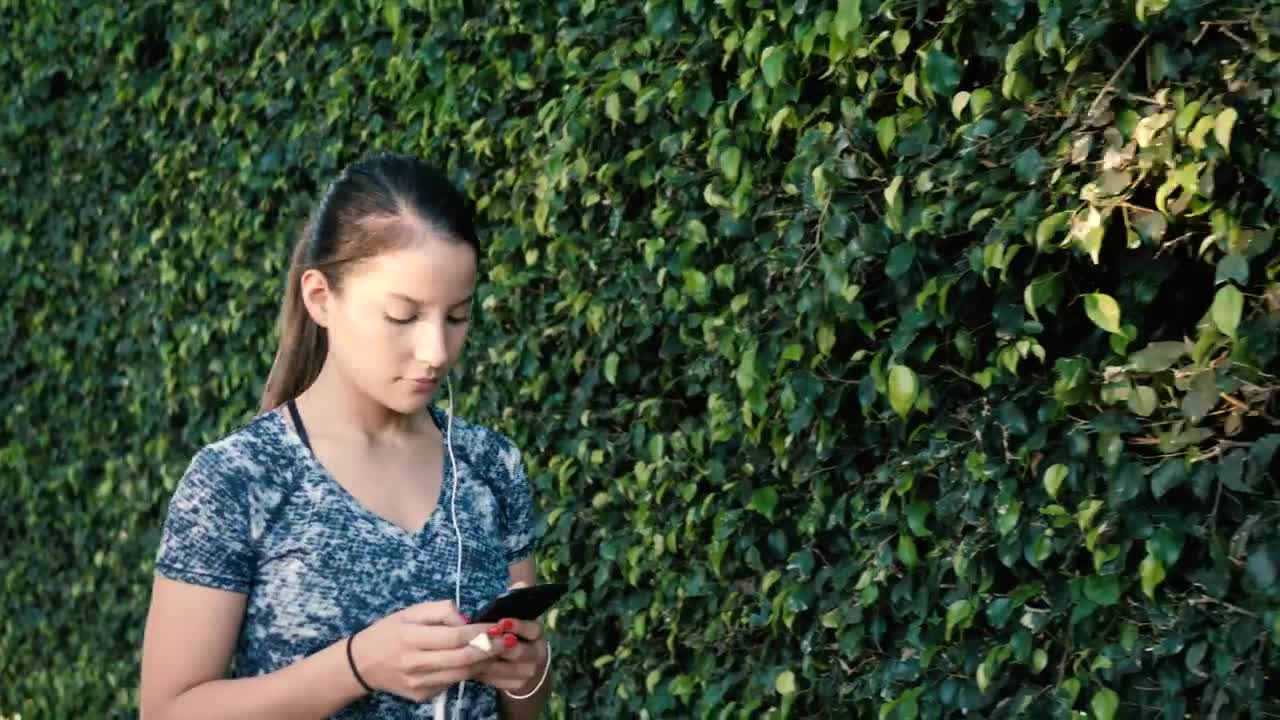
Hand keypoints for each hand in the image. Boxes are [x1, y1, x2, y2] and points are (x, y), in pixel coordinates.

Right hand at [349, 599, 497, 702]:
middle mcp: (415, 663)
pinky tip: (476, 662)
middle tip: (508, 641)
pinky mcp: (421, 696)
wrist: (360, 664)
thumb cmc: (388, 632)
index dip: (480, 633)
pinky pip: (451, 683)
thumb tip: (466, 620)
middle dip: (490, 650)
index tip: (498, 626)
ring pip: (461, 675)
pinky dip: (467, 672)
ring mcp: (418, 683)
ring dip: (484, 663)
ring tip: (498, 650)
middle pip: (462, 659)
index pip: (455, 637)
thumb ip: (440, 611)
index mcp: (411, 638)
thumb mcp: (409, 612)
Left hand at [470, 616, 547, 693]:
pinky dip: (484, 674)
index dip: (517, 626)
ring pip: (507, 669)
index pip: (532, 629)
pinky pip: (499, 681)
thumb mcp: (509, 623)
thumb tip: (453, 607)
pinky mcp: (519, 684)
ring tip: (469, 654)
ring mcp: (529, 671)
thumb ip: (491, 616)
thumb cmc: (510, 636)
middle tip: (479, 641)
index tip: (500, 623)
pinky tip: (471, 667)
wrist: (524, 664)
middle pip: (519, 652)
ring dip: (486, 662)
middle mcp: (537, 652)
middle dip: (498, 647)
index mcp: (536, 632)